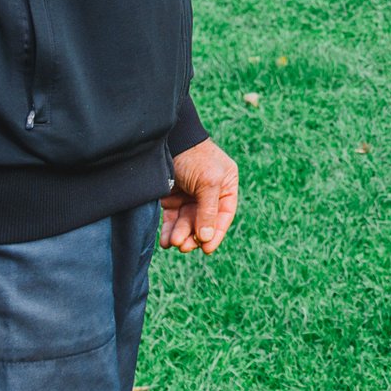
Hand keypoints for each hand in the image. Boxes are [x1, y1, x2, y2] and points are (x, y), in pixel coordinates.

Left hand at [161, 138, 238, 253]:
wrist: (168, 140)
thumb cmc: (195, 157)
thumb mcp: (208, 181)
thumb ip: (209, 210)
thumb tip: (206, 238)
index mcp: (225, 186)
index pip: (223, 215)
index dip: (216, 233)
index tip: (207, 249)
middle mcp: (208, 193)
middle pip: (203, 222)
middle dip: (194, 236)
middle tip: (185, 246)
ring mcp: (189, 196)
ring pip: (186, 223)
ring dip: (181, 235)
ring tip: (174, 242)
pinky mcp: (171, 198)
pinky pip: (172, 220)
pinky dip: (169, 231)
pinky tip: (165, 240)